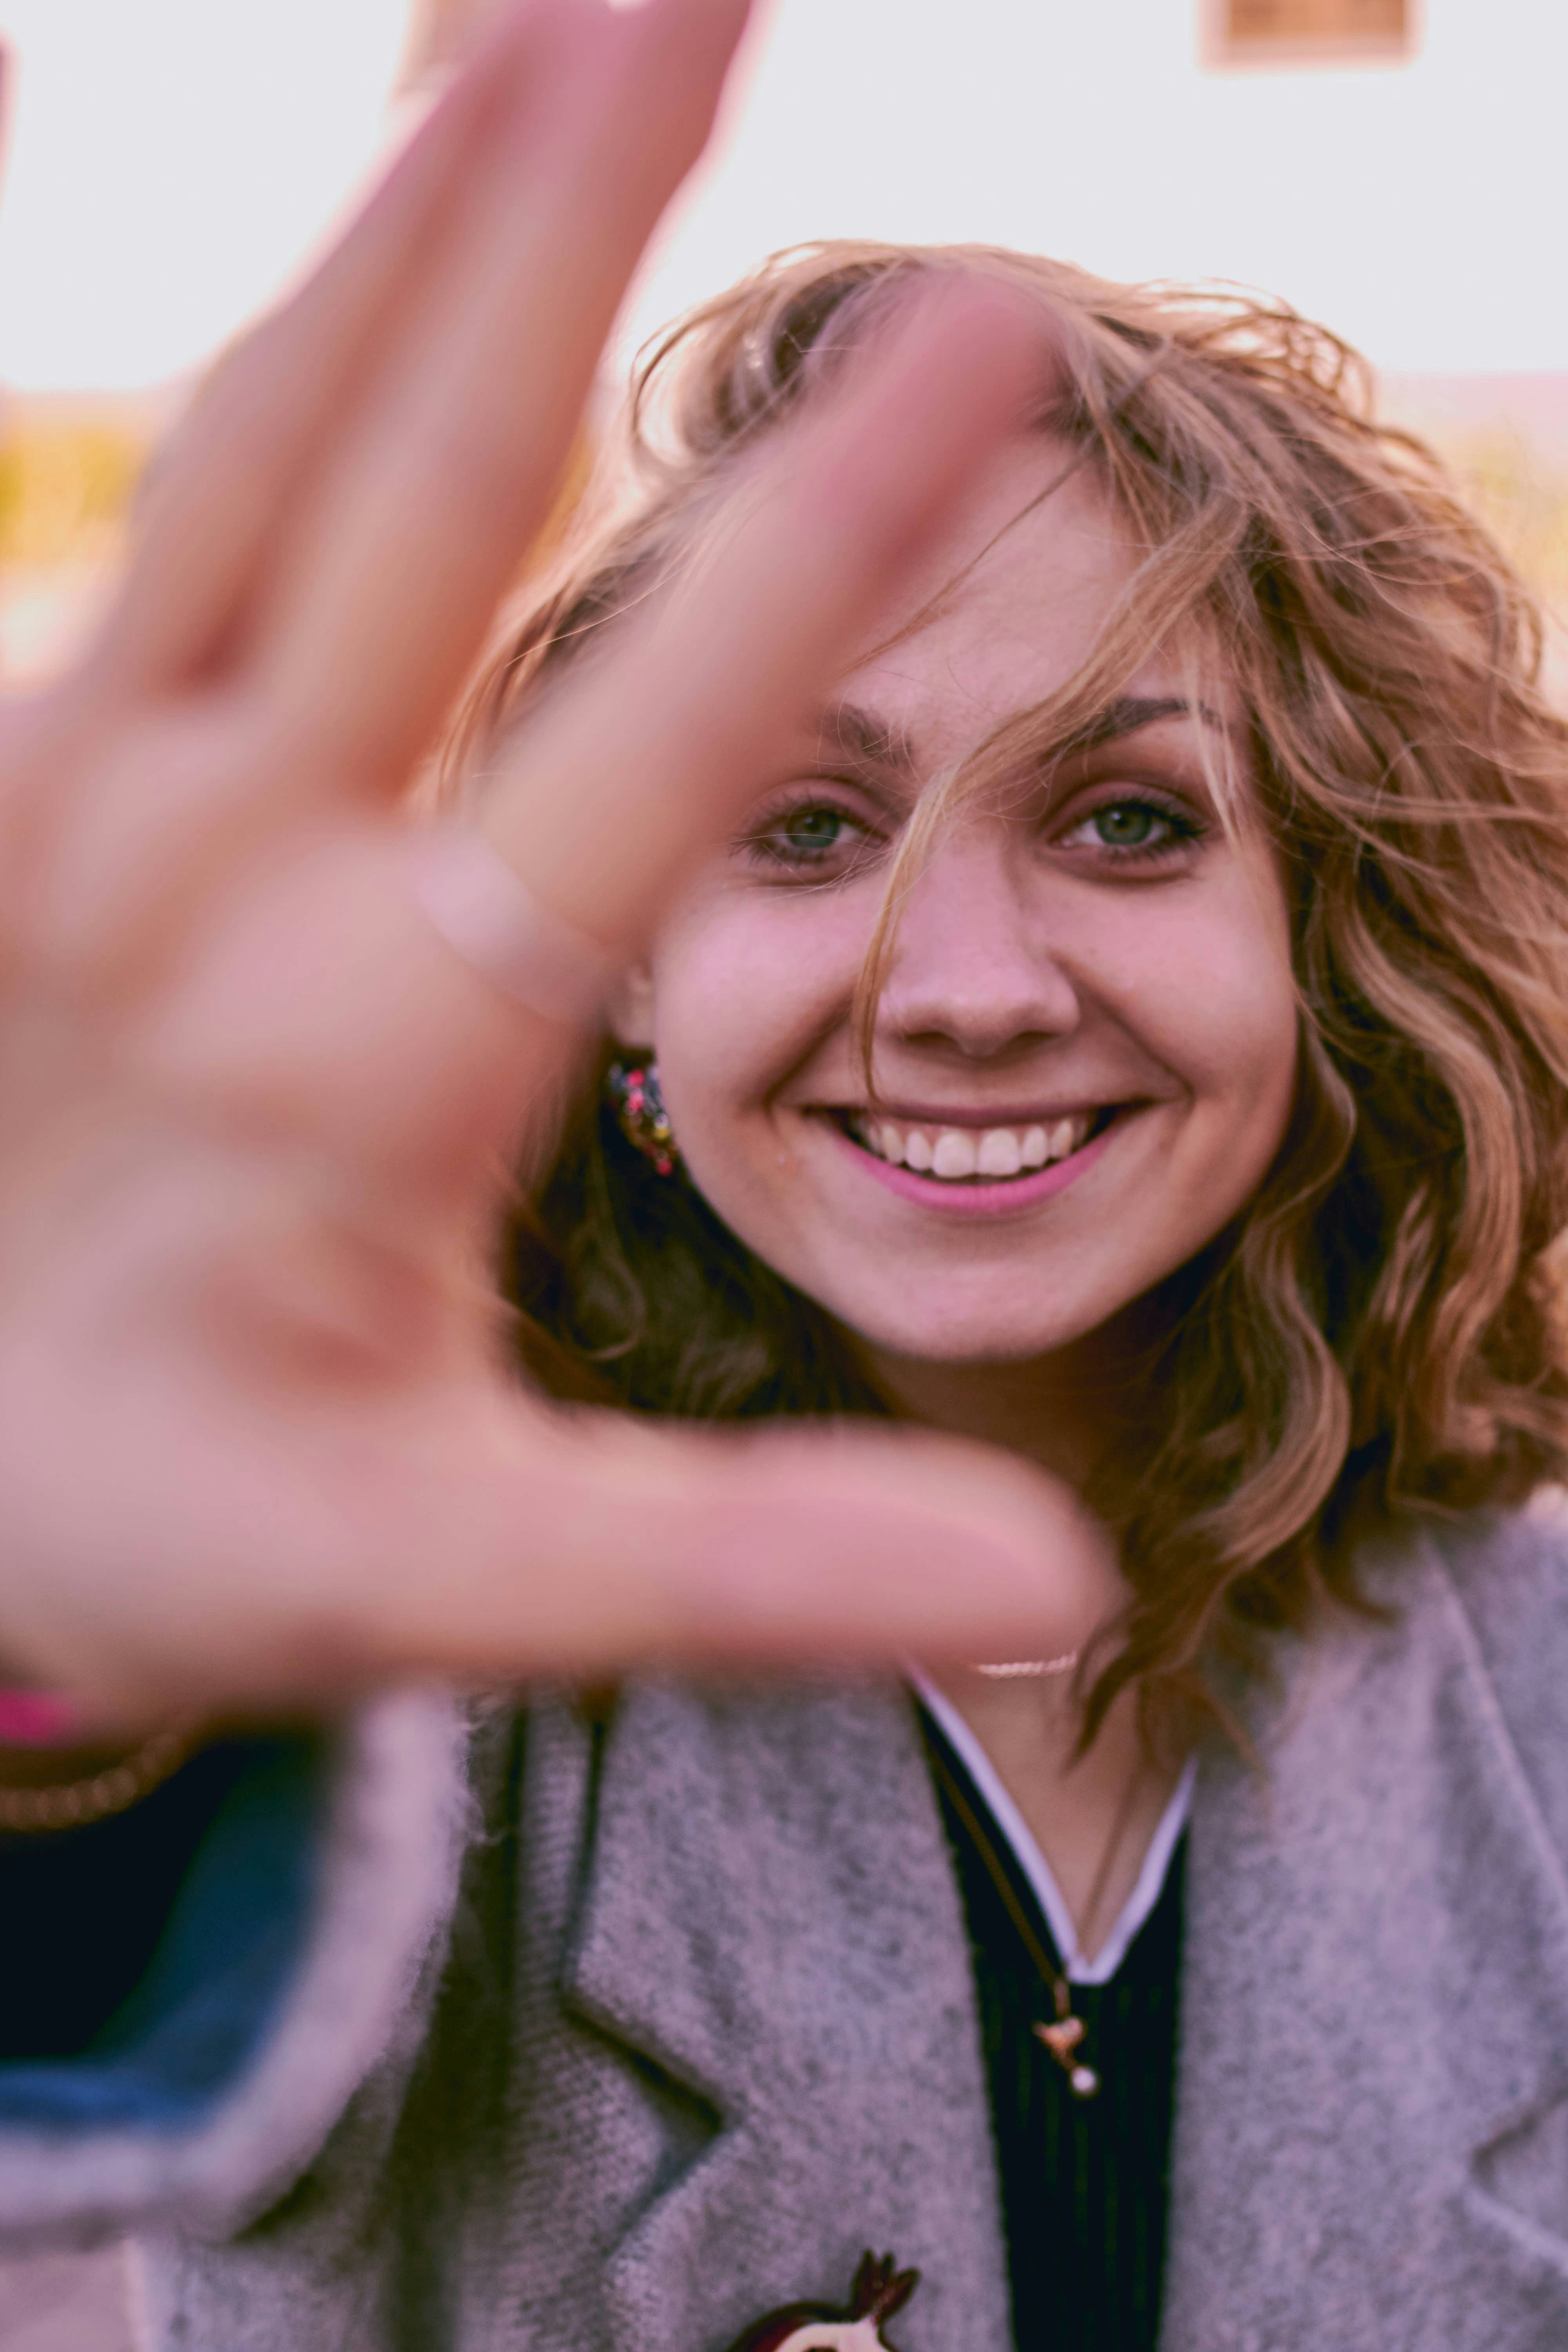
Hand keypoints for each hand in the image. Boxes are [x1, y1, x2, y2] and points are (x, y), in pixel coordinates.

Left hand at [0, 0, 1115, 1721]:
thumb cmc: (184, 1526)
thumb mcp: (449, 1580)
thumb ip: (736, 1564)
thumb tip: (1046, 1591)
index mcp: (372, 1064)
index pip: (648, 760)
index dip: (825, 554)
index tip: (987, 331)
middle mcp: (202, 877)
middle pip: (416, 492)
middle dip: (570, 218)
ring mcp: (63, 795)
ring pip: (267, 446)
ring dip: (412, 214)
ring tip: (546, 3)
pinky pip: (143, 500)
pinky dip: (259, 332)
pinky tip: (351, 211)